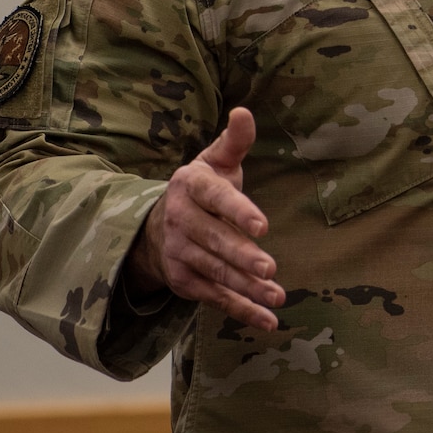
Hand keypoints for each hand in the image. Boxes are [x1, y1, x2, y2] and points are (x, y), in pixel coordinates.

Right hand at [126, 107, 281, 330]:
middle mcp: (180, 221)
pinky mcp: (185, 281)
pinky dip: (241, 310)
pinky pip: (215, 297)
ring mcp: (180, 254)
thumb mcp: (215, 161)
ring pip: (215, 272)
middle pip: (214, 241)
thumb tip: (245, 111)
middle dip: (241, 256)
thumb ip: (235, 141)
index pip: (215, 198)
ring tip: (276, 296)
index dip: (238, 211)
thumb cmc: (201, 188)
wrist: (155, 227)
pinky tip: (268, 320)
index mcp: (190, 186)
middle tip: (269, 268)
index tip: (262, 225)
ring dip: (246, 288)